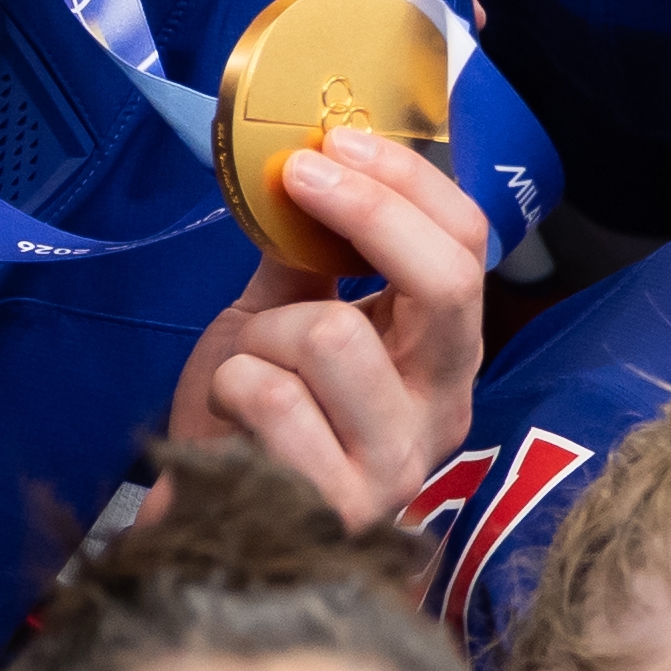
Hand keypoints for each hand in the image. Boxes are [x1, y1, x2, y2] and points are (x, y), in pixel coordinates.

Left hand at [159, 128, 501, 525]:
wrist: (201, 529)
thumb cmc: (247, 425)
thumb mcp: (281, 321)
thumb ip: (306, 258)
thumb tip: (302, 162)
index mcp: (441, 357)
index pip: (469, 249)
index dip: (408, 183)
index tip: (335, 142)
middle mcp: (442, 410)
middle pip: (445, 283)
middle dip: (366, 213)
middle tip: (298, 179)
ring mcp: (400, 464)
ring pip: (333, 335)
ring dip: (262, 335)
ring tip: (245, 367)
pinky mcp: (343, 506)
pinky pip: (277, 399)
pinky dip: (232, 386)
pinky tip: (228, 416)